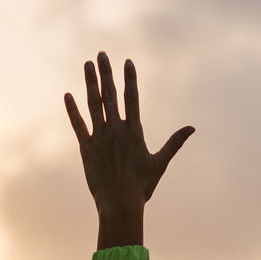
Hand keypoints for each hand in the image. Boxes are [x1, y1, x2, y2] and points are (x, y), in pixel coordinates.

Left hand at [65, 53, 193, 249]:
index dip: (129, 78)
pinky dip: (72, 110)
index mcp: (134, 132)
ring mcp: (99, 138)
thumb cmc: (141, 187)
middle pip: (110, 95)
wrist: (119, 205)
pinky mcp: (86, 149)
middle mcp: (116, 131)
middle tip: (102, 54)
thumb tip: (193, 128)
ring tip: (87, 65)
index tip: (127, 62)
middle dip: (106, 73)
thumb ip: (175, 143)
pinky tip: (67, 95)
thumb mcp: (160, 163)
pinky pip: (77, 125)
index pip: (132, 98)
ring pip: (93, 104)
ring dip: (90, 83)